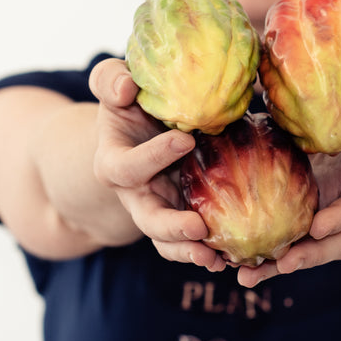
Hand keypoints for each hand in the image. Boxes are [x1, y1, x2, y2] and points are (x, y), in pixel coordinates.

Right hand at [88, 58, 226, 272]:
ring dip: (189, 251)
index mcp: (114, 161)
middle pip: (146, 218)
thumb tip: (126, 86)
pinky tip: (229, 258)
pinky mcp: (180, 216)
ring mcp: (158, 209)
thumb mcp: (114, 86)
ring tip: (214, 259)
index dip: (152, 156)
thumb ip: (111, 80)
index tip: (185, 139)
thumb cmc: (129, 103)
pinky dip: (206, 252)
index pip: (127, 166)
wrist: (138, 130)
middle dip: (170, 227)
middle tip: (198, 226)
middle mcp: (134, 193)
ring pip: (167, 241)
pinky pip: (188, 243)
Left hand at [236, 66, 340, 287]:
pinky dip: (260, 248)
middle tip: (284, 263)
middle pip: (337, 240)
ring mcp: (327, 206)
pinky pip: (282, 229)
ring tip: (245, 275)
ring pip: (308, 246)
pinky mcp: (301, 203)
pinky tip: (228, 258)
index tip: (318, 227)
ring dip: (278, 264)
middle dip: (311, 256)